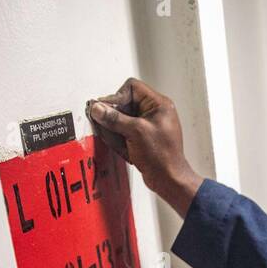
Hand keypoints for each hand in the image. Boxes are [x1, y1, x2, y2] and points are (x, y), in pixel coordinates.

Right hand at [87, 78, 203, 216]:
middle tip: (105, 124)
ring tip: (118, 141)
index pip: (132, 87)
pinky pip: (125, 131)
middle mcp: (154, 112)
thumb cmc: (162, 157)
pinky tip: (122, 148)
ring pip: (123, 118)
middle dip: (114, 115)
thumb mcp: (135, 132)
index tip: (105, 110)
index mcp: (159, 104)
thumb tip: (98, 108)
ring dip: (115, 128)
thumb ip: (114, 118)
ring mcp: (148, 125)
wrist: (169, 180)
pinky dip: (119, 138)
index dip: (116, 97)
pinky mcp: (143, 138)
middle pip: (125, 103)